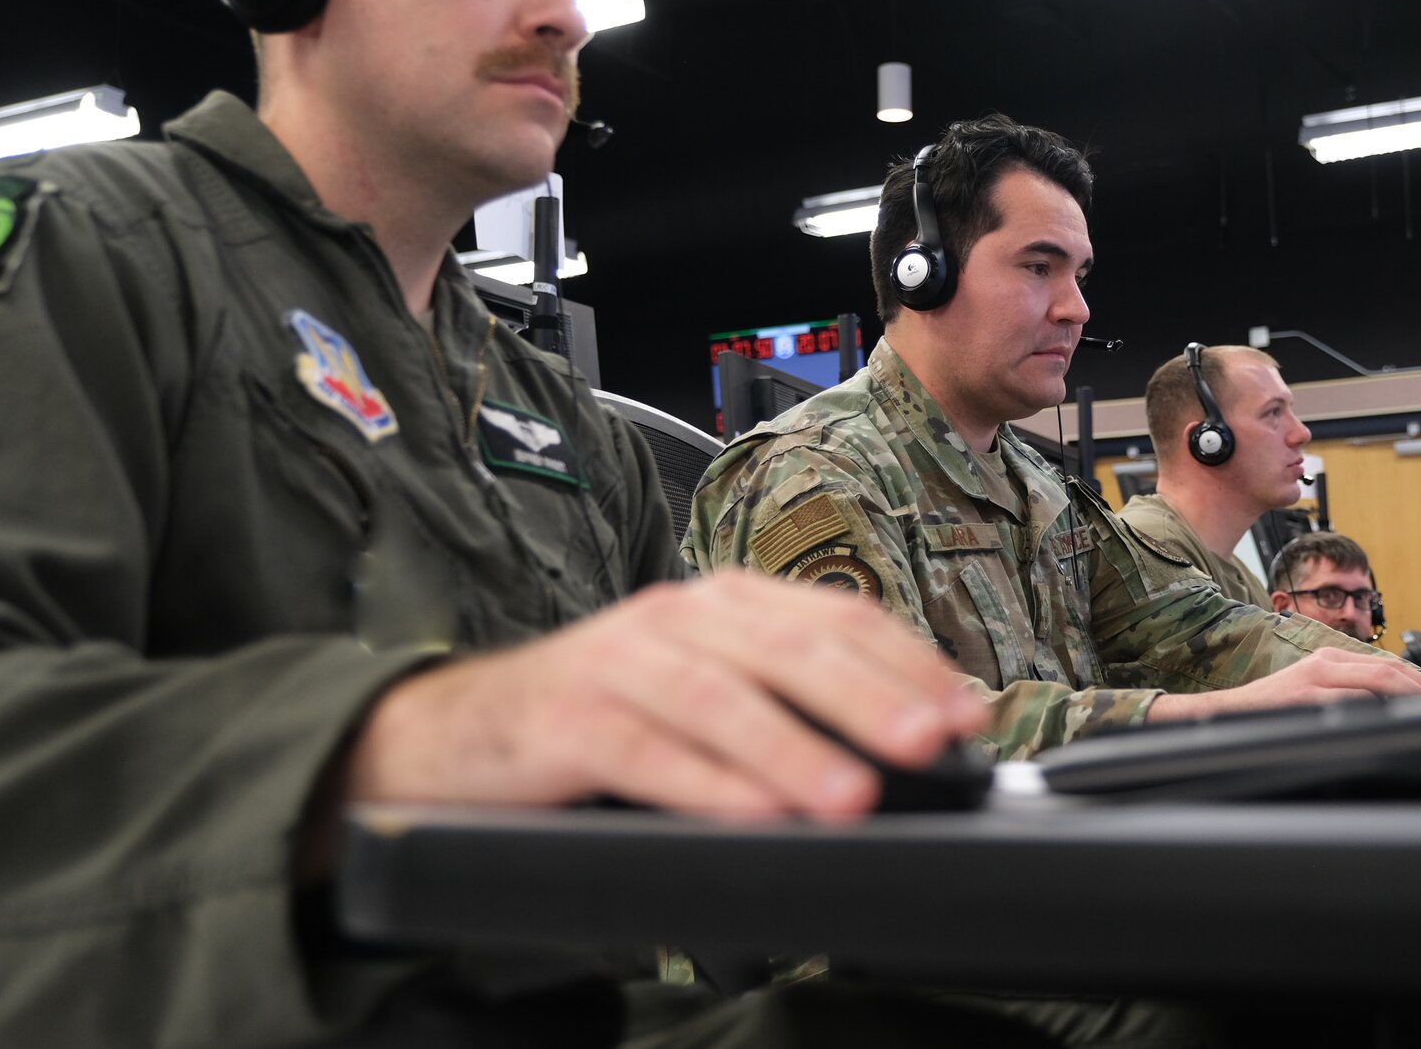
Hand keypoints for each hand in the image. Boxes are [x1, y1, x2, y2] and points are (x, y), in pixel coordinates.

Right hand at [340, 571, 987, 822]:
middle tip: (930, 740)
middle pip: (790, 649)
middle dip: (870, 694)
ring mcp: (619, 663)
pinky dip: (705, 785)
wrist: (455, 731)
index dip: (907, 662)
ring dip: (794, 747)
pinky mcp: (567, 719)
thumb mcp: (702, 693)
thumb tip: (896, 746)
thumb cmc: (599, 717)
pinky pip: (645, 752)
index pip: (836, 619)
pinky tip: (753, 815)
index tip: (964, 713)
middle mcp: (678, 619)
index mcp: (724, 604)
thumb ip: (785, 703)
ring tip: (852, 795)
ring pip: (721, 700)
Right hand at [1148, 647, 1420, 721]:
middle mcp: (1325, 663)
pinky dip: (1380, 708)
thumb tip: (1383, 711)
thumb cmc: (1270, 713)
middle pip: (1389, 672)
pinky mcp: (1305, 697)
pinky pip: (1352, 700)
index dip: (1418, 680)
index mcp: (1328, 661)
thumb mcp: (1311, 696)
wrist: (1224, 716)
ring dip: (1411, 696)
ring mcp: (1315, 679)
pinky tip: (1397, 719)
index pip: (1385, 666)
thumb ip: (1344, 697)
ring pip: (1377, 681)